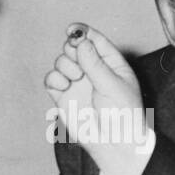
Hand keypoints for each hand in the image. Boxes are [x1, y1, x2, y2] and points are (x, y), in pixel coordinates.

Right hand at [44, 24, 151, 174]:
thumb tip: (80, 42)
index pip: (94, 40)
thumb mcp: (112, 84)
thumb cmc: (123, 115)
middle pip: (74, 47)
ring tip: (75, 78)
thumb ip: (95, 63)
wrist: (114, 144)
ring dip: (64, 65)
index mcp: (111, 63)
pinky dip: (54, 78)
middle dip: (71, 48)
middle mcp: (92, 71)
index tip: (72, 30)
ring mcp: (77, 83)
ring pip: (61, 61)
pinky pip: (51, 79)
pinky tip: (64, 86)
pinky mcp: (63, 97)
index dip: (82, 32)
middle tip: (77, 59)